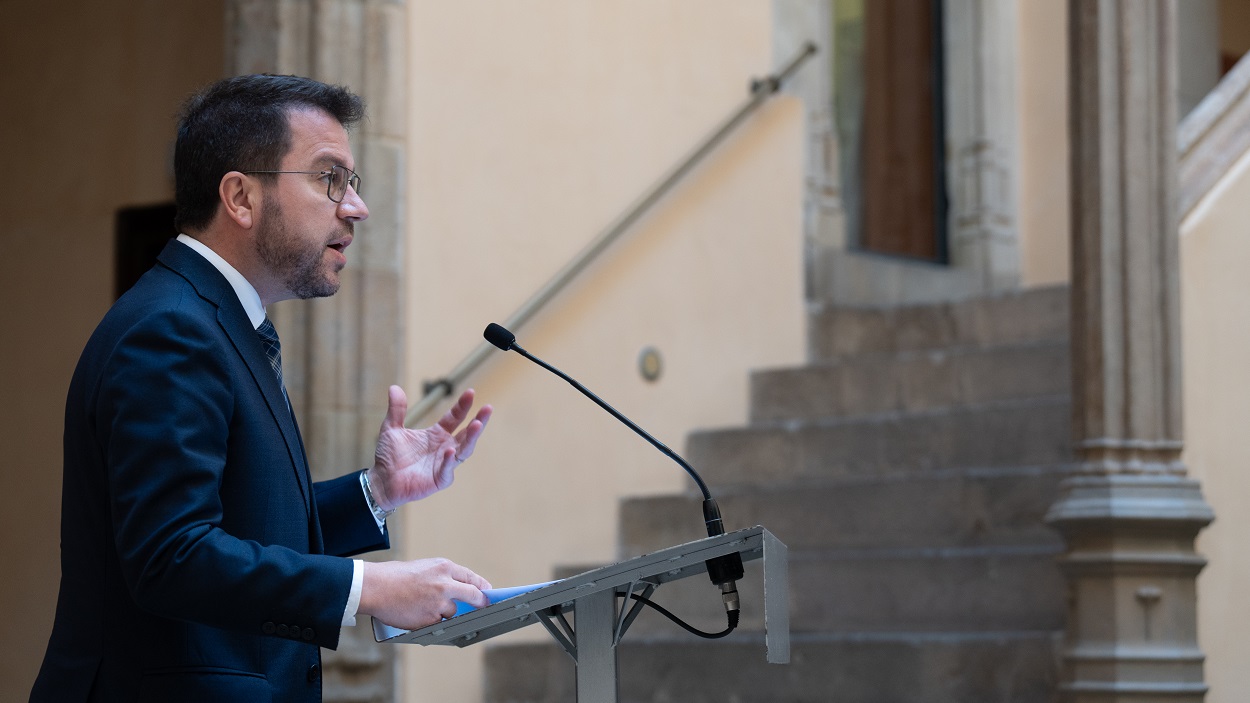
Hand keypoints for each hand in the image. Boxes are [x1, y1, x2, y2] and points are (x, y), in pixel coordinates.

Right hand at [359, 558, 491, 629]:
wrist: (375, 588)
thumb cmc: (394, 576)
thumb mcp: (423, 567)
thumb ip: (442, 576)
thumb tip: (456, 589)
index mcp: (443, 567)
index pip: (471, 578)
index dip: (481, 586)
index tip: (487, 592)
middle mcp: (445, 584)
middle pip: (473, 596)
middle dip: (480, 602)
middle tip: (482, 605)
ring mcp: (438, 603)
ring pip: (451, 611)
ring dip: (443, 611)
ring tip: (421, 604)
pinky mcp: (429, 619)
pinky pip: (436, 622)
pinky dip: (430, 620)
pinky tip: (416, 613)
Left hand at [368, 386, 491, 511]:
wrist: (381, 481)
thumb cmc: (389, 457)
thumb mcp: (391, 428)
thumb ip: (396, 409)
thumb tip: (394, 387)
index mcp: (437, 434)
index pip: (455, 418)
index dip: (463, 406)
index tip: (471, 393)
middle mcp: (445, 447)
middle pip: (467, 433)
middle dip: (478, 421)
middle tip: (487, 408)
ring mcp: (444, 463)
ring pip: (464, 450)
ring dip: (471, 438)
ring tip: (477, 425)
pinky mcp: (439, 479)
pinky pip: (447, 469)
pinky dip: (449, 461)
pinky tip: (450, 451)